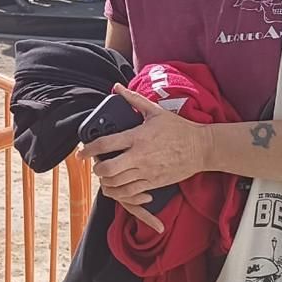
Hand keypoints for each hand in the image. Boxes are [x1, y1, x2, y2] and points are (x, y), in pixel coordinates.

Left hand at [79, 84, 210, 227]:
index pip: (105, 144)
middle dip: (96, 168)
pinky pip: (130, 193)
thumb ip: (133, 99)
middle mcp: (139, 156)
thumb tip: (117, 87)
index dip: (88, 149)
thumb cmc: (178, 129)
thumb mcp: (155, 111)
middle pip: (107, 169)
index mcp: (137, 137)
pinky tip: (118, 186)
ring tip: (105, 175)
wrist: (201, 148)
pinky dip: (119, 192)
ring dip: (106, 181)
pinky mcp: (153, 183)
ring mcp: (146, 172)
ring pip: (116, 183)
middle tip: (96, 164)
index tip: (81, 152)